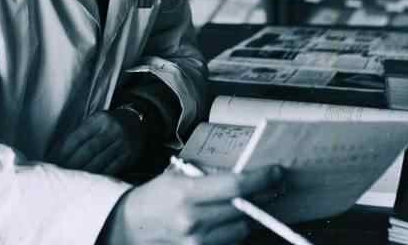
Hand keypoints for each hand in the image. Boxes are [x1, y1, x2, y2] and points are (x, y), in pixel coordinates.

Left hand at [47, 109, 145, 175]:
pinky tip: (88, 183)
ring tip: (70, 183)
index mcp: (99, 119)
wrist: (137, 121)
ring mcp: (121, 143)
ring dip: (83, 174)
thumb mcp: (96, 121)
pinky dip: (98, 177)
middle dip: (71, 166)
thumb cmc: (109, 124)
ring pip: (98, 162)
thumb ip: (81, 134)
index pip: (77, 138)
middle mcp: (111, 130)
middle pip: (87, 151)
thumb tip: (57, 155)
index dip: (62, 153)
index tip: (51, 164)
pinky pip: (111, 169)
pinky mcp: (128, 155)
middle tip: (59, 177)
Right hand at [100, 165, 283, 244]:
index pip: (236, 186)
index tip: (277, 172)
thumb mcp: (178, 175)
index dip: (262, 179)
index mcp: (187, 193)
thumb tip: (245, 171)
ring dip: (247, 216)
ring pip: (241, 230)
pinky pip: (230, 244)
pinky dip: (234, 232)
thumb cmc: (156, 196)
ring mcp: (196, 243)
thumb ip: (209, 175)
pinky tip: (229, 222)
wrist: (131, 227)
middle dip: (261, 196)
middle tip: (272, 184)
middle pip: (243, 210)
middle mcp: (193, 221)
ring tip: (245, 204)